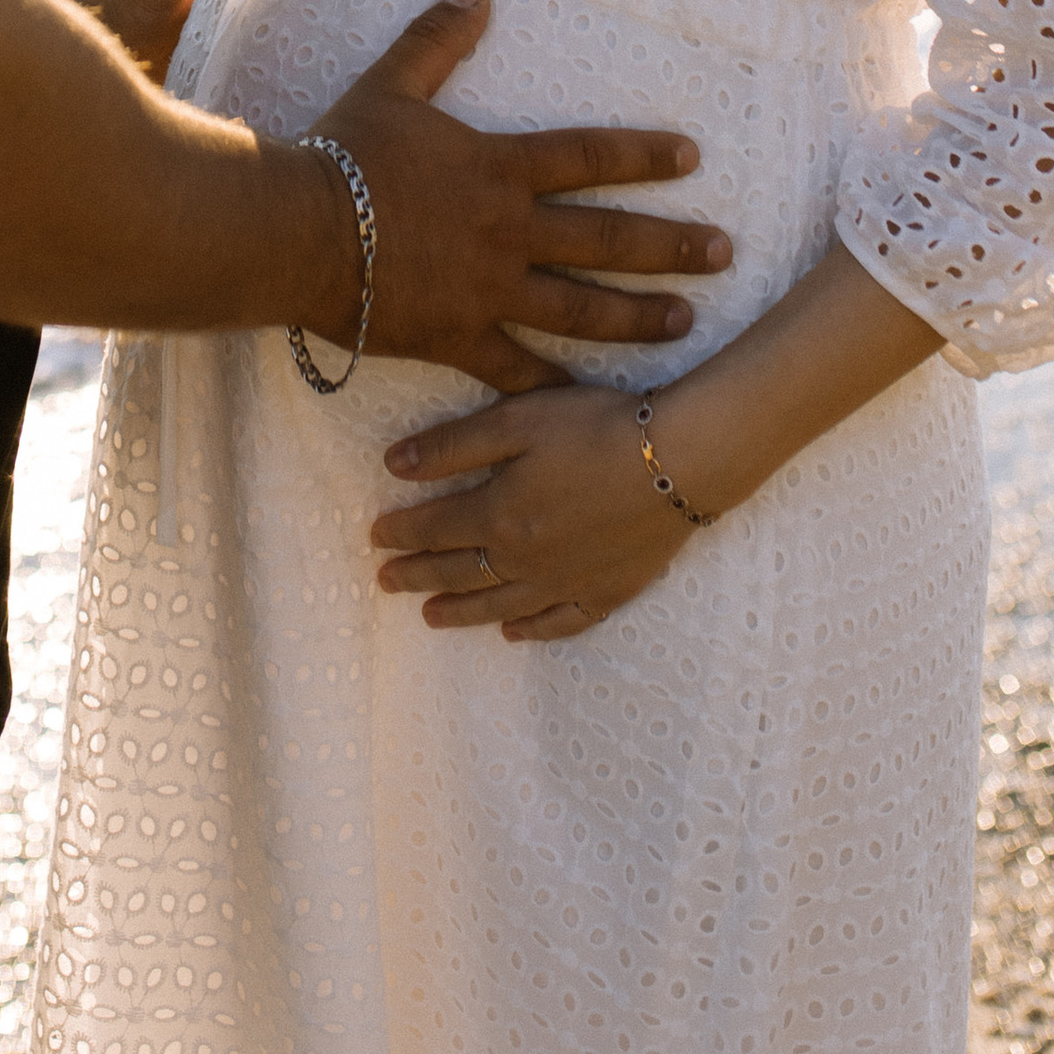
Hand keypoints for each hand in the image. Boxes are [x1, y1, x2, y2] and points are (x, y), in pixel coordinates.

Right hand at [311, 0, 729, 396]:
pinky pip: (518, 372)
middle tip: (723, 253)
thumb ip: (437, 39)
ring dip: (638, 316)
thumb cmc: (341, 154)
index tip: (693, 157)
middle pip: (604, 240)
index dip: (642, 155)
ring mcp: (489, 291)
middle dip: (669, 246)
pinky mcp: (459, 339)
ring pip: (580, 311)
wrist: (297, 230)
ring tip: (686, 322)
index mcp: (497, 168)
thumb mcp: (390, 85)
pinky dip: (557, 389)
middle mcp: (507, 231)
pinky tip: (594, 403)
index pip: (587, 157)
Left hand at [369, 239, 945, 637]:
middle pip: (459, 572)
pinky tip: (514, 634)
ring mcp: (567, 583)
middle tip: (385, 581)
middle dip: (418, 575)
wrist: (680, 461)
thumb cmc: (597, 427)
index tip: (372, 536)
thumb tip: (392, 466)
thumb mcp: (518, 419)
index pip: (434, 529)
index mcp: (499, 514)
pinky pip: (559, 624)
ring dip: (461, 612)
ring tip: (431, 616)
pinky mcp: (607, 592)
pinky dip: (531, 631)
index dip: (400, 533)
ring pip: (500, 605)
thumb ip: (454, 445)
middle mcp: (525, 559)